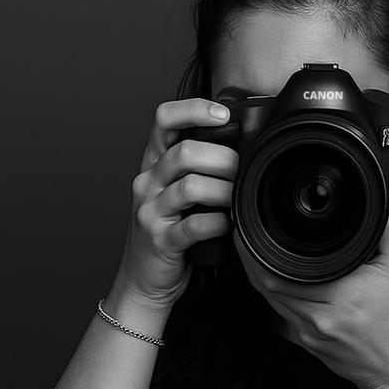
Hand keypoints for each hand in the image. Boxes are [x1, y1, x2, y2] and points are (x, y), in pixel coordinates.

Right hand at [112, 99, 236, 311]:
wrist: (144, 279)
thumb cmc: (169, 231)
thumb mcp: (177, 192)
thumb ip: (198, 168)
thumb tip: (244, 147)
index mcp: (153, 163)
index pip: (164, 119)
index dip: (194, 109)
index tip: (223, 114)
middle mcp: (147, 182)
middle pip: (184, 152)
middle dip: (223, 158)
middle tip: (243, 170)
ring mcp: (150, 211)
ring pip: (190, 187)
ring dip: (224, 191)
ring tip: (237, 199)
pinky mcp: (160, 240)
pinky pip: (194, 226)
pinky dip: (218, 223)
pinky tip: (227, 225)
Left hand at [235, 179, 388, 388]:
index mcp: (339, 295)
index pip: (281, 270)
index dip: (259, 248)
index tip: (255, 226)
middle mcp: (318, 316)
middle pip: (265, 284)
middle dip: (251, 256)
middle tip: (246, 231)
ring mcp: (307, 332)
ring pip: (268, 299)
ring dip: (258, 275)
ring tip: (254, 250)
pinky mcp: (305, 342)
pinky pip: (279, 313)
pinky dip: (273, 293)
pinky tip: (274, 279)